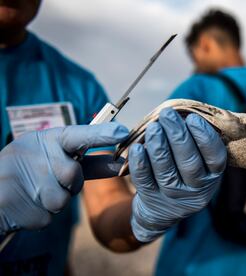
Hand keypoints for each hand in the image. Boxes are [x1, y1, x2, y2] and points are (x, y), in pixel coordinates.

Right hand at [0, 123, 128, 233]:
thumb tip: (120, 164)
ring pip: (61, 200)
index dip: (100, 134)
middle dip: (69, 184)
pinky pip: (46, 216)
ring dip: (53, 201)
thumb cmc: (26, 171)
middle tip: (51, 180)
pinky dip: (39, 214)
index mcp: (43, 139)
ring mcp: (21, 180)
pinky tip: (24, 204)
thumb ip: (85, 161)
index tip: (123, 131)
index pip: (77, 134)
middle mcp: (32, 154)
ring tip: (33, 192)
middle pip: (73, 175)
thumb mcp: (51, 157)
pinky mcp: (16, 206)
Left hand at [129, 108, 226, 241]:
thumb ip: (196, 139)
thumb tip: (184, 111)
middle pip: (189, 163)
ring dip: (159, 147)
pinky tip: (136, 147)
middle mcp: (197, 190)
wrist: (164, 208)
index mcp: (213, 175)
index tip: (192, 118)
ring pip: (167, 172)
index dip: (204, 137)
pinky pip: (145, 181)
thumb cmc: (184, 172)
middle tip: (167, 115)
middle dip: (178, 136)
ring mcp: (174, 197)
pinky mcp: (152, 200)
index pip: (214, 157)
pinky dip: (140, 163)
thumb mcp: (199, 160)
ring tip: (153, 127)